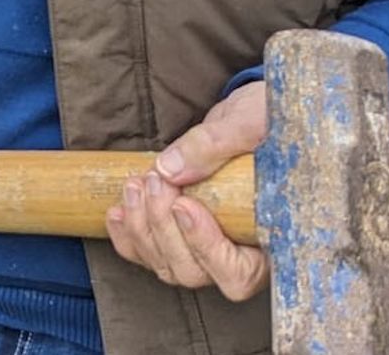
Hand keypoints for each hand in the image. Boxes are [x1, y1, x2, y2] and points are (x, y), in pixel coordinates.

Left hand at [105, 81, 269, 302]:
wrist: (254, 115)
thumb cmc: (268, 120)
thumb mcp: (251, 122)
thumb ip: (215, 145)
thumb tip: (170, 168)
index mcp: (271, 238)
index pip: (239, 273)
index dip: (207, 247)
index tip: (185, 206)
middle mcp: (240, 254)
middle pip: (194, 271)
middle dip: (164, 230)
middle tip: (155, 182)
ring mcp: (207, 249)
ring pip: (167, 265)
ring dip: (143, 229)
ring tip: (135, 185)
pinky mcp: (181, 235)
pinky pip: (148, 252)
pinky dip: (128, 235)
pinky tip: (117, 211)